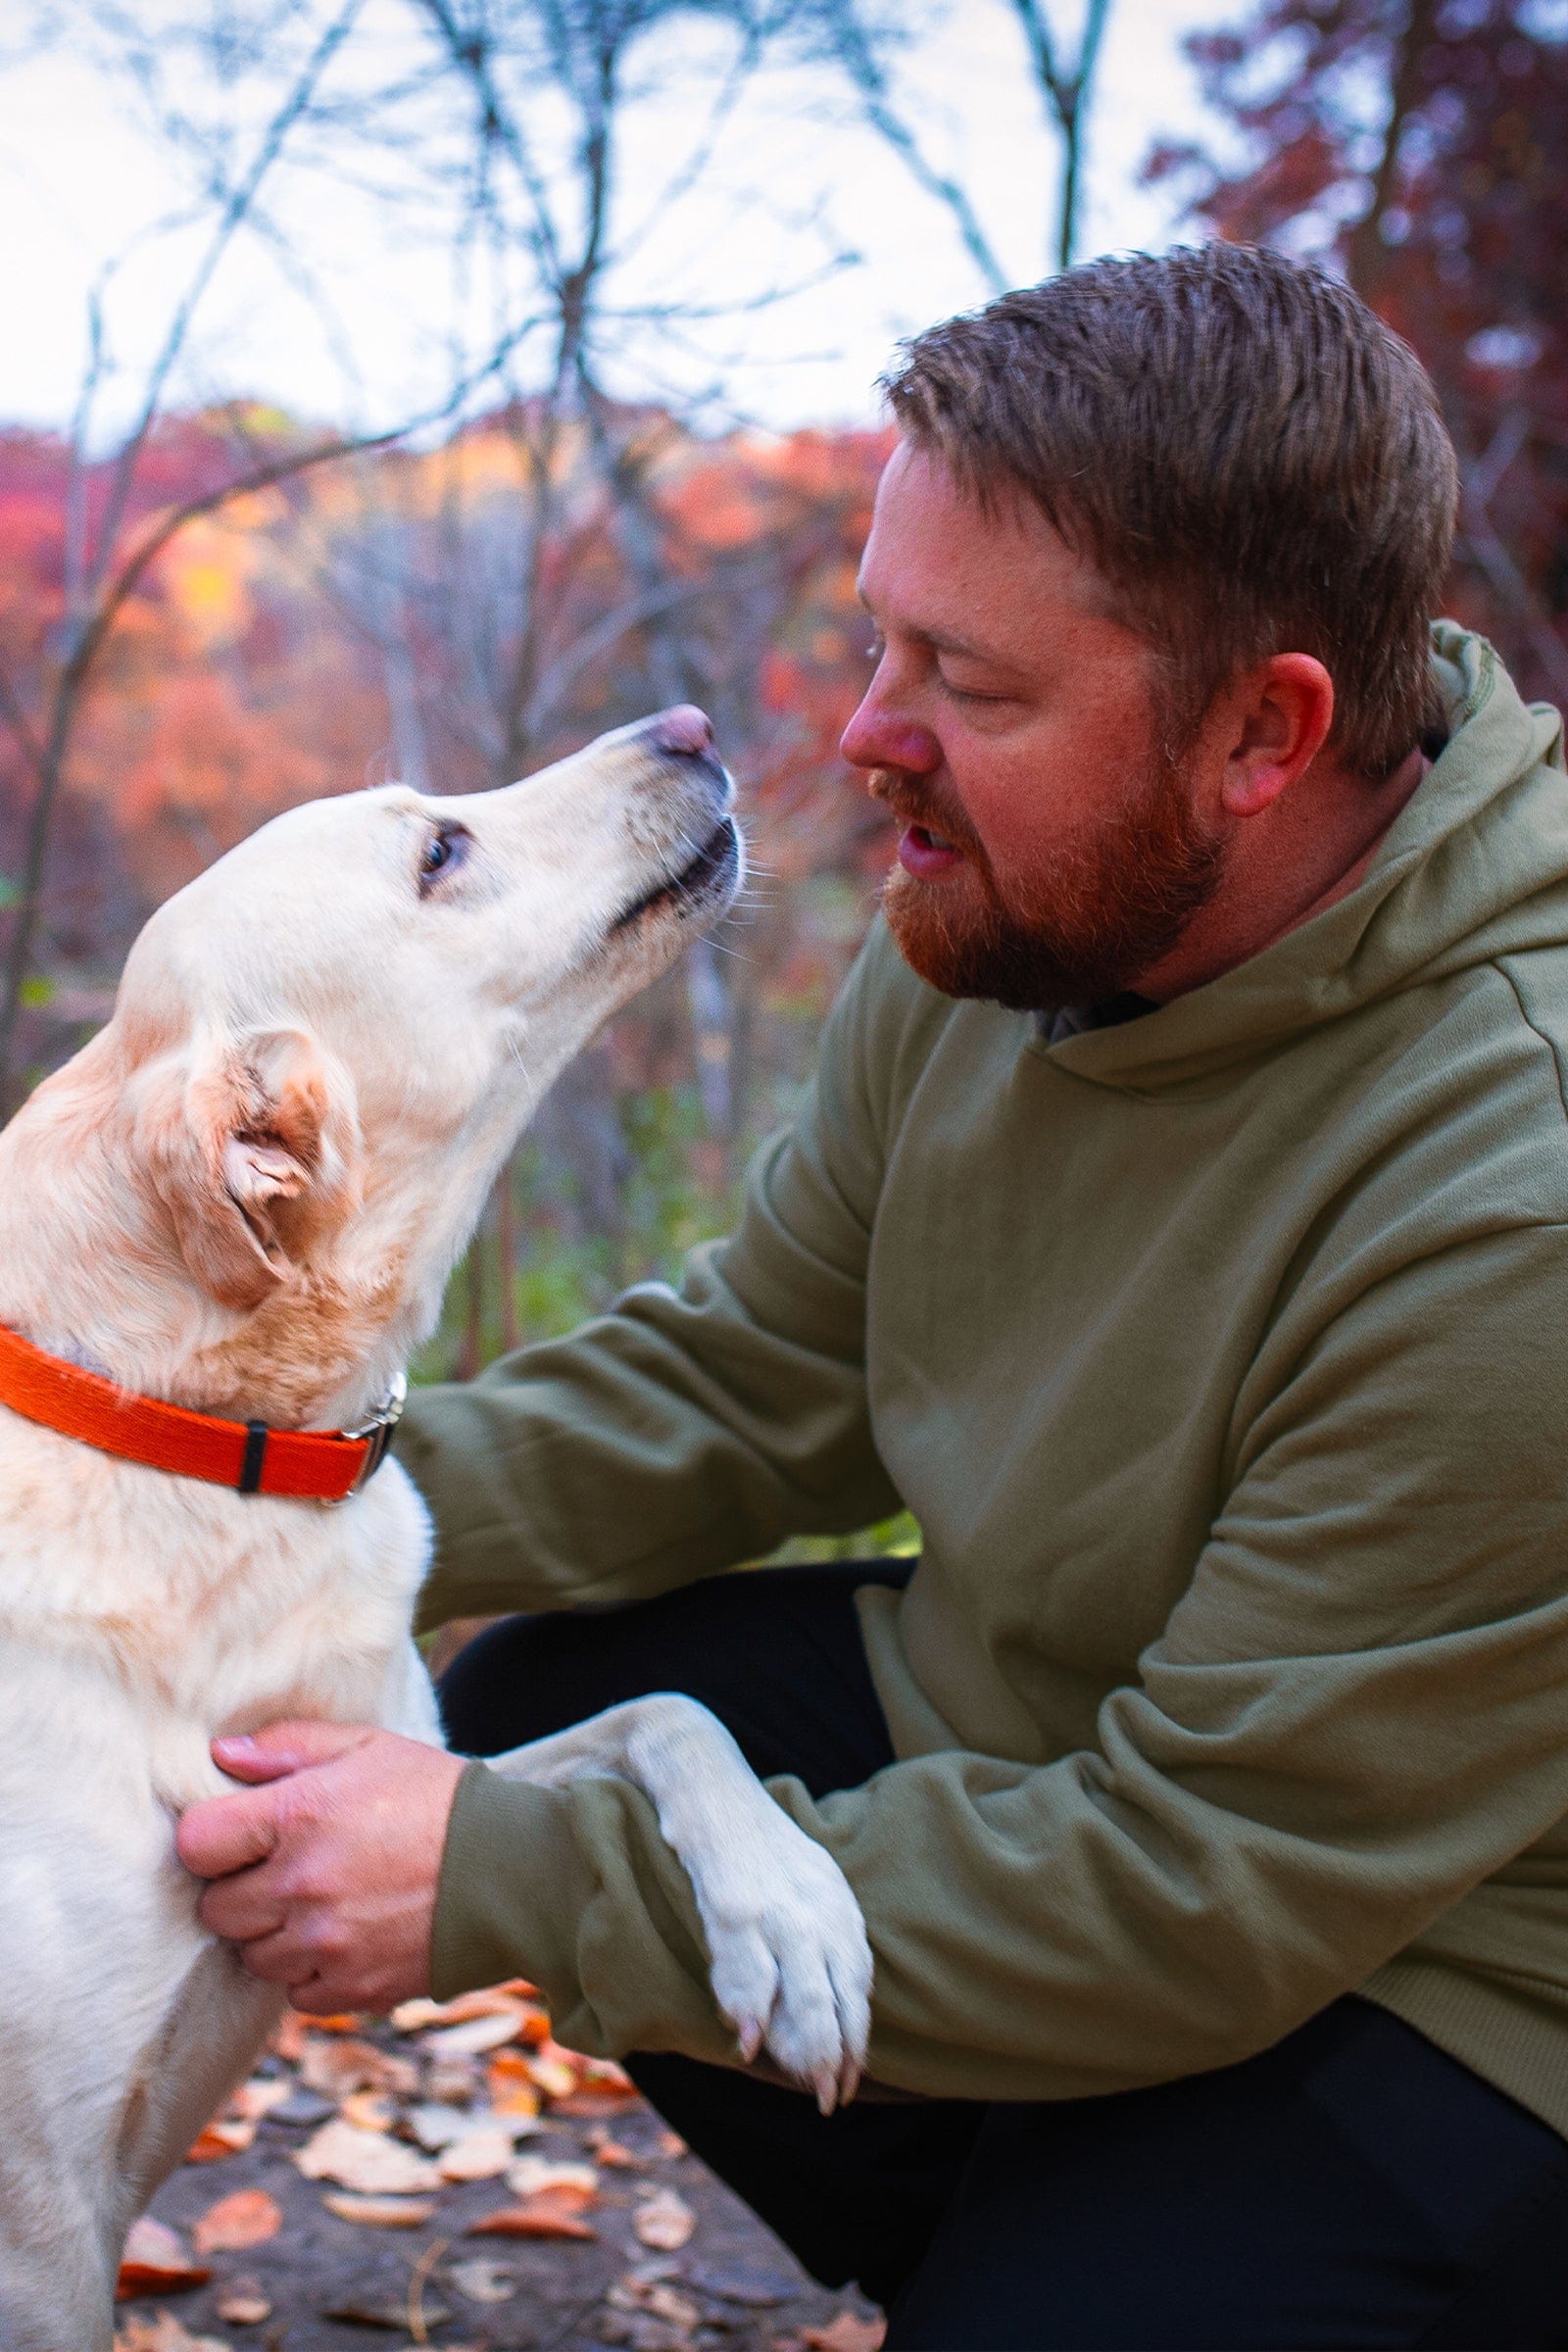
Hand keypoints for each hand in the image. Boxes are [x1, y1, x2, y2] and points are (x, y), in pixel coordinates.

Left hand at [176, 1721, 466, 2014]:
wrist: (514, 1868)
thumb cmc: (437, 1797)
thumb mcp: (368, 1746)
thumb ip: (288, 1745)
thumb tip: (221, 1753)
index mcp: (298, 1816)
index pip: (196, 1844)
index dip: (212, 1839)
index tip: (240, 1836)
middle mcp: (301, 1885)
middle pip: (216, 1911)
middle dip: (241, 1890)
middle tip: (285, 1870)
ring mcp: (325, 1944)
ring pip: (253, 1957)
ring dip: (274, 1935)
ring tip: (320, 1904)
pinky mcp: (353, 1987)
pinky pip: (296, 1994)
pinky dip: (311, 1973)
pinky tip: (345, 1938)